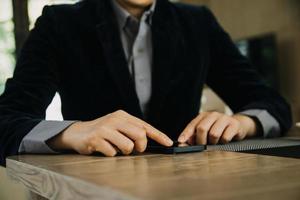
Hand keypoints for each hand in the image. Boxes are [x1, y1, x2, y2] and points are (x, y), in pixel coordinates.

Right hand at [47, 110, 172, 155]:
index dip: (158, 135)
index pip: (145, 125)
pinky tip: (104, 149)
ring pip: (128, 146)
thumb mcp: (117, 126)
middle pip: (140, 134)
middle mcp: (114, 119)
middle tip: (135, 149)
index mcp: (122, 116)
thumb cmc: (102, 131)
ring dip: (124, 152)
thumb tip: (148, 140)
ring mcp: (104, 129)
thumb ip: (131, 130)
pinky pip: (113, 153)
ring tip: (116, 148)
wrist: (77, 133)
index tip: (168, 143)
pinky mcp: (96, 139)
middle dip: (140, 146)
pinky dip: (111, 154)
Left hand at [178, 112, 257, 144]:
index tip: (181, 141)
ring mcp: (224, 118)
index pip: (192, 125)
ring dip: (213, 142)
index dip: (186, 134)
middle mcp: (213, 115)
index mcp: (204, 116)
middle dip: (200, 141)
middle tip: (202, 147)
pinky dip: (223, 142)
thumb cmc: (218, 130)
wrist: (237, 125)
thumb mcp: (206, 131)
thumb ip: (193, 137)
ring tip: (215, 142)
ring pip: (213, 134)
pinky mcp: (234, 124)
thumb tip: (182, 143)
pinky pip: (225, 137)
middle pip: (202, 128)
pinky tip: (224, 140)